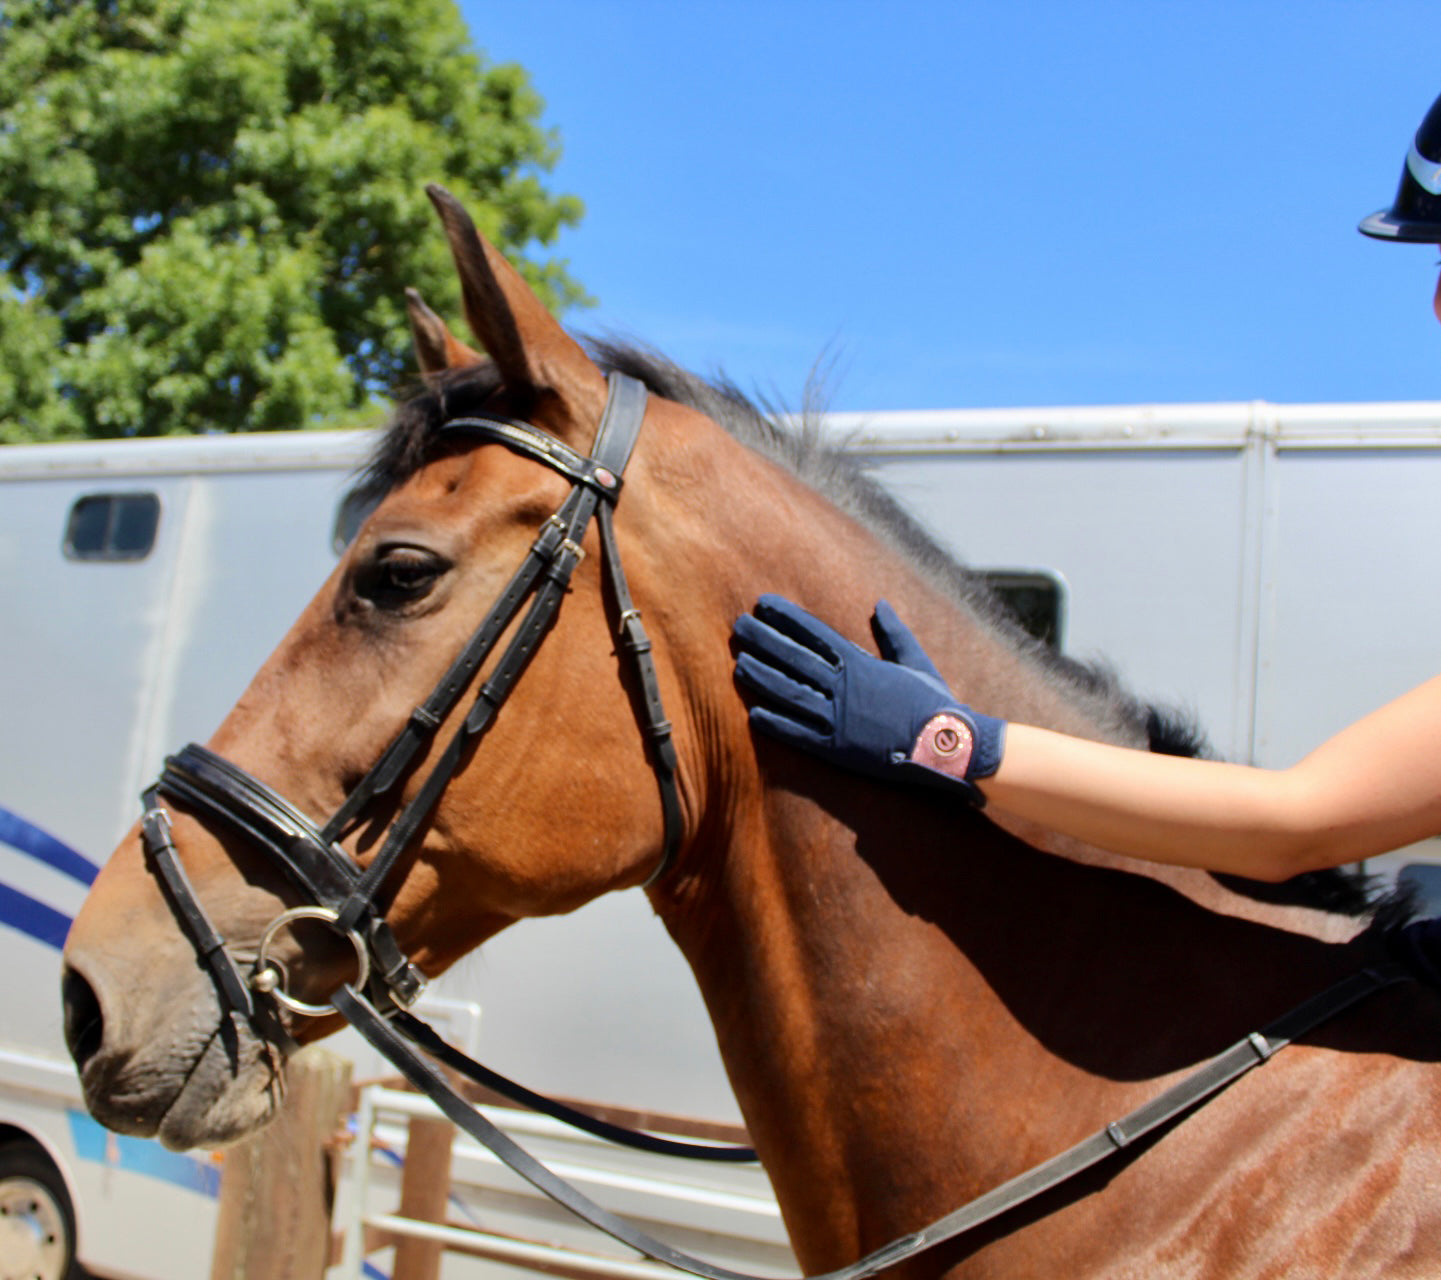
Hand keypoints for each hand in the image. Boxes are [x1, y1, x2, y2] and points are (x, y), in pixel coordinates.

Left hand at [732, 595, 1004, 803]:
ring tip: (740, 663)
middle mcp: (844, 688)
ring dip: (762, 677)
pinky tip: (754, 714)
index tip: (762, 603)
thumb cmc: (935, 704)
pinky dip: (776, 724)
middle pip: (794, 659)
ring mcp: (838, 719)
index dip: (786, 618)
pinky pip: (800, 735)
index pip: (814, 634)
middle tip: (738, 626)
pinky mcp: (838, 750)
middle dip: (764, 640)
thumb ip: (894, 633)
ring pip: (790, 694)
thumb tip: (880, 604)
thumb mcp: (916, 661)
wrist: (948, 747)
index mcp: (861, 664)